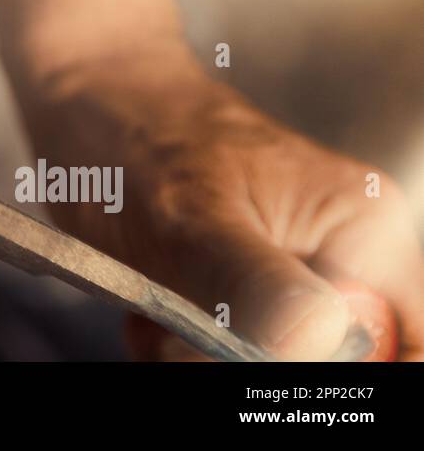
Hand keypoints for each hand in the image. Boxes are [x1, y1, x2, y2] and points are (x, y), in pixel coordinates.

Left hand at [16, 40, 422, 359]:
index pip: (396, 346)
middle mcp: (342, 259)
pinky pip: (226, 357)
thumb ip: (258, 285)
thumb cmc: (134, 137)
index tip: (257, 352)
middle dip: (252, 361)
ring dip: (202, 358)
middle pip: (329, 363)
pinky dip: (181, 351)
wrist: (79, 103)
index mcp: (364, 231)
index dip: (330, 366)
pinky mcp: (241, 295)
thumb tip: (319, 339)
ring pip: (271, 363)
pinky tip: (151, 315)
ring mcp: (290, 279)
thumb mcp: (191, 218)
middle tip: (186, 327)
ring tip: (161, 309)